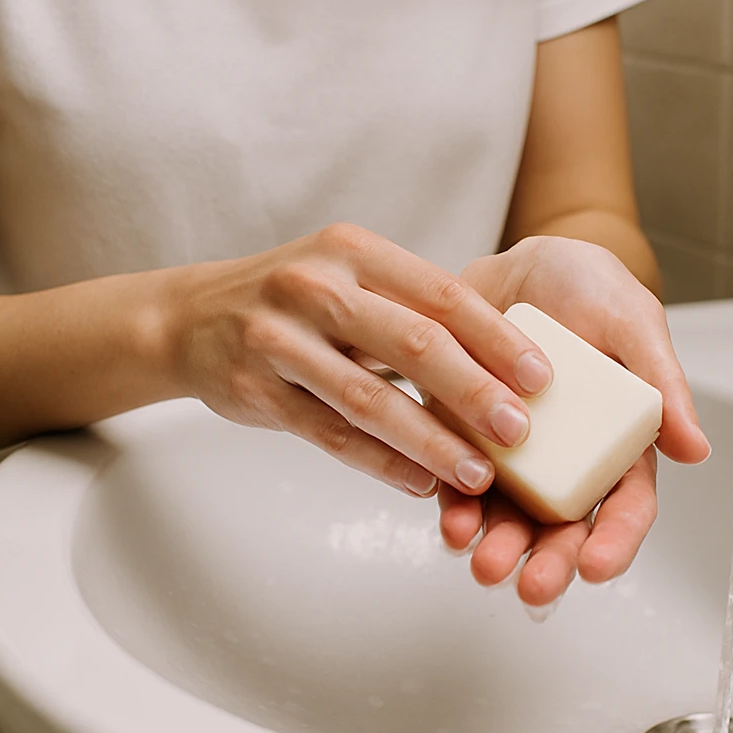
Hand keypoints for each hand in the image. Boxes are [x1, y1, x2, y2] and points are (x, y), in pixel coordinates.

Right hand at [168, 224, 554, 498]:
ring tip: (478, 475)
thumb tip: (505, 359)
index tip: (541, 378)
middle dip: (475, 393)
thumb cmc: (294, 299)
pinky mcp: (254, 390)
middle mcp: (315, 286)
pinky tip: (420, 482)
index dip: (497, 338)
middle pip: (413, 344)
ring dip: (431, 442)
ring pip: (370, 399)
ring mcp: (278, 338)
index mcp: (353, 250)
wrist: (191, 317)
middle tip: (521, 432)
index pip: (442, 294)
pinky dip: (380, 462)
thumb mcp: (348, 274)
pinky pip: (329, 433)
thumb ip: (411, 306)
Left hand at [441, 235, 711, 606]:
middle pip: (564, 530)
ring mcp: (516, 456)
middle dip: (549, 564)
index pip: (626, 506)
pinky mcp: (465, 438)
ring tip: (481, 563)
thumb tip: (695, 449)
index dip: (615, 542)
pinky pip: (459, 485)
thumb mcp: (633, 322)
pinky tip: (451, 522)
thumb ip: (662, 384)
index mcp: (618, 444)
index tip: (596, 565)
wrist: (521, 261)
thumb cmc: (590, 288)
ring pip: (509, 520)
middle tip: (533, 585)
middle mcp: (567, 462)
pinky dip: (455, 509)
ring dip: (497, 548)